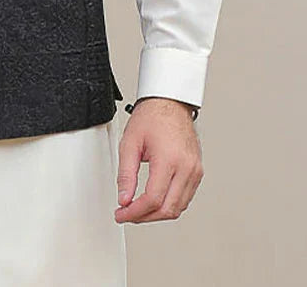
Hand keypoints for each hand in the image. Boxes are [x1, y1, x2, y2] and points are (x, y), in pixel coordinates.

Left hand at [114, 97, 202, 223]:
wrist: (170, 102)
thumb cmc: (151, 117)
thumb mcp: (130, 142)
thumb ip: (126, 174)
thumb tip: (124, 199)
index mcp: (169, 159)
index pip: (153, 199)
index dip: (135, 212)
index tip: (121, 214)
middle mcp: (186, 167)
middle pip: (167, 209)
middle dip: (144, 217)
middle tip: (127, 214)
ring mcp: (195, 170)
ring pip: (178, 208)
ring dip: (157, 214)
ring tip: (138, 209)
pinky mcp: (197, 172)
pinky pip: (185, 198)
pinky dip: (169, 204)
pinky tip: (154, 201)